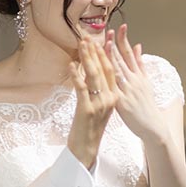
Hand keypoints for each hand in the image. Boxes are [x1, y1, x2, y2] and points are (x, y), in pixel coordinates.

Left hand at [67, 38, 117, 169]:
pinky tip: (71, 65)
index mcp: (115, 97)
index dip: (106, 54)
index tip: (100, 40)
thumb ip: (100, 91)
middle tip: (88, 37)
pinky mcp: (87, 110)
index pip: (112, 71)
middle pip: (104, 69)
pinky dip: (76, 75)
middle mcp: (110, 99)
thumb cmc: (90, 129)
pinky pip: (82, 88)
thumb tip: (96, 77)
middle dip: (96, 52)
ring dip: (87, 58)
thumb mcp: (100, 108)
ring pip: (94, 76)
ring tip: (81, 45)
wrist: (87, 149)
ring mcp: (100, 104)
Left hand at [105, 25, 166, 143]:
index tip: (119, 27)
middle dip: (113, 45)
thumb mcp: (146, 81)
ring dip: (106, 58)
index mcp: (139, 75)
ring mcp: (127, 91)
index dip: (124, 40)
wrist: (152, 126)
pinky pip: (108, 88)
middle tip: (105, 31)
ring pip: (114, 71)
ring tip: (99, 45)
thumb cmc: (147, 104)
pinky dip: (100, 79)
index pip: (130, 54)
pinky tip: (91, 72)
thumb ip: (140, 63)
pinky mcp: (120, 102)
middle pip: (121, 59)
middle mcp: (134, 80)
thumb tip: (138, 45)